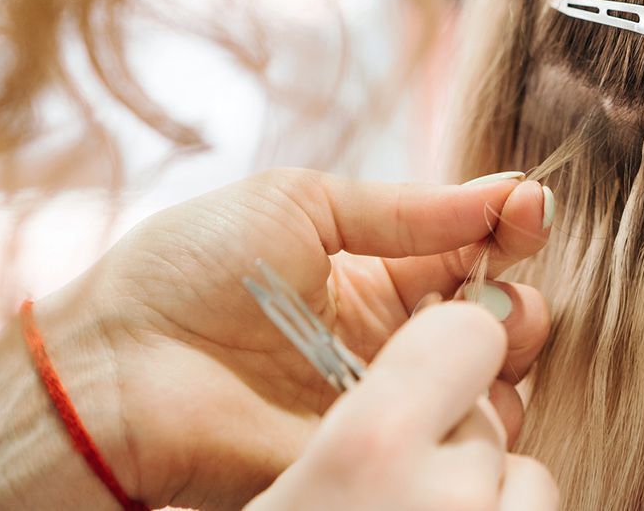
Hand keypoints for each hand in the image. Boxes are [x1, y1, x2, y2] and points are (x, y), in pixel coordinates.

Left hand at [27, 168, 553, 508]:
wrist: (117, 364)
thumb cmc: (189, 267)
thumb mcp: (300, 204)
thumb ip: (405, 209)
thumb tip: (507, 189)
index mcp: (372, 271)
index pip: (467, 250)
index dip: (505, 227)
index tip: (526, 209)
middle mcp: (388, 338)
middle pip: (493, 323)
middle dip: (518, 300)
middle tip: (503, 285)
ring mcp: (380, 400)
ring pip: (487, 387)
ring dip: (502, 354)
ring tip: (481, 330)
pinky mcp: (369, 453)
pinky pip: (443, 443)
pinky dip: (469, 411)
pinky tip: (453, 379)